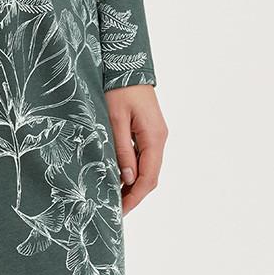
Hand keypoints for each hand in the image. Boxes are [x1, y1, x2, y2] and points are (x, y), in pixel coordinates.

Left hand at [104, 85, 164, 213]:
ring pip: (148, 168)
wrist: (126, 64)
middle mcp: (159, 138)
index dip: (135, 197)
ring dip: (133, 184)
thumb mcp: (115, 121)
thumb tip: (128, 179)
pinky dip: (133, 169)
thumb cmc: (118, 89)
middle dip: (134, 194)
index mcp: (154, 137)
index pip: (149, 178)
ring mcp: (156, 134)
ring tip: (113, 195)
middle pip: (151, 176)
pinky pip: (144, 156)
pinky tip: (118, 175)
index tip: (119, 211)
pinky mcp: (149, 130)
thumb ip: (121, 150)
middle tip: (114, 208)